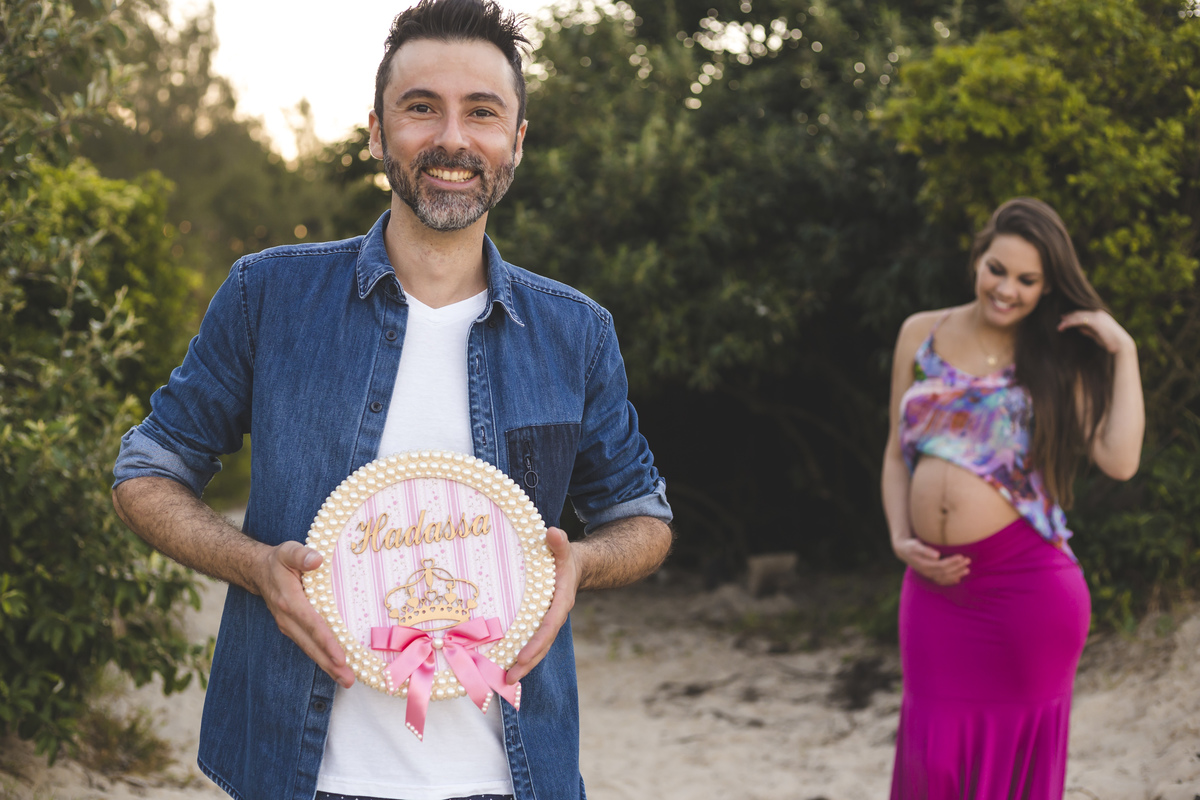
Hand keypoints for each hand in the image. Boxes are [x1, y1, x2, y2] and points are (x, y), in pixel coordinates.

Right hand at [254, 541, 354, 688]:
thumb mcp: (288, 551)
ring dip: (327, 666)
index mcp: (289, 601)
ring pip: (310, 649)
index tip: (341, 656)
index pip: (312, 624)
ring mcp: (289, 626)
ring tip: (346, 680)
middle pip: (311, 644)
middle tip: (348, 679)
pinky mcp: (292, 628)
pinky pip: (309, 645)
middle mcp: (288, 618)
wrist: (258, 571)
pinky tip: (336, 668)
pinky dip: (322, 658)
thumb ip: (302, 555)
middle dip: (330, 663)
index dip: (327, 641)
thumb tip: (317, 560)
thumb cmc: (279, 560)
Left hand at [507, 526, 579, 683]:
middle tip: (509, 679)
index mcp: (560, 601)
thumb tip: (553, 532)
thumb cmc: (565, 557)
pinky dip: (520, 653)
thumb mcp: (564, 549)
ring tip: (505, 680)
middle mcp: (554, 616)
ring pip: (537, 646)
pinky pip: (531, 640)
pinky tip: (503, 663)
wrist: (575, 565)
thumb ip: (559, 543)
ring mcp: (547, 621)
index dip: (536, 643)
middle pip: (542, 644)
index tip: (522, 657)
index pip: (548, 626)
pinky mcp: (539, 622)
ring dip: (523, 664)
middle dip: (527, 663)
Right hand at [893, 536, 969, 585]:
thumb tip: (937, 555)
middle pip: (945, 572)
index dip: (952, 562)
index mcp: (924, 565)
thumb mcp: (915, 545)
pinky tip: (958, 579)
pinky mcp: (929, 575)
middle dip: (957, 567)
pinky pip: (941, 581)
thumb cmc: (910, 546)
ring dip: (957, 574)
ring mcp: (928, 575)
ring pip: (945, 578)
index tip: (961, 556)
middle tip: (968, 560)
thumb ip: (925, 550)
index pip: (942, 565)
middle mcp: (927, 572)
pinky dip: (950, 581)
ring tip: (967, 570)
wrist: (903, 550)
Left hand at [1058, 309, 1133, 354]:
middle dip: (1068, 317)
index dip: (1073, 315)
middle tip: (1060, 321)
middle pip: (1079, 313)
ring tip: (1059, 327)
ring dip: (1067, 321)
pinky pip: (1078, 320)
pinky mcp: (1095, 321)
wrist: (1121, 345)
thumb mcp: (1097, 335)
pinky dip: (1069, 323)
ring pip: (1077, 316)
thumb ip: (1089, 330)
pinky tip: (1064, 326)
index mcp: (1100, 315)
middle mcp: (1098, 313)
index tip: (1064, 318)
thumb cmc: (1111, 342)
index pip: (1083, 313)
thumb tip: (1079, 328)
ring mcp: (1097, 316)